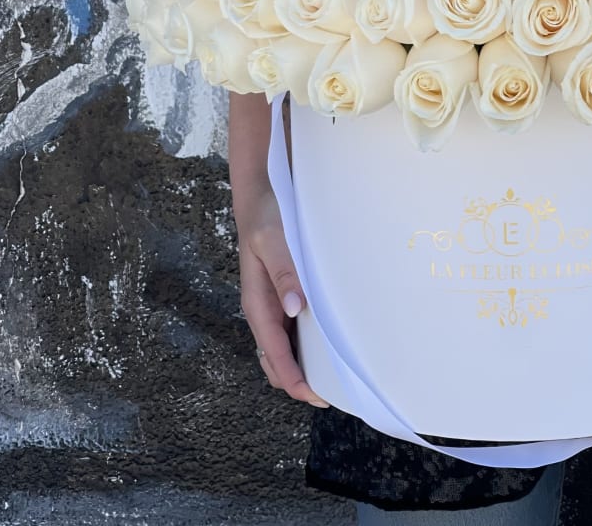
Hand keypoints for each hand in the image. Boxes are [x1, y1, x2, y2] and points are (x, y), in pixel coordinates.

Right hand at [234, 175, 329, 407]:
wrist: (258, 195)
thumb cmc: (265, 216)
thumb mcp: (273, 239)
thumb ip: (284, 273)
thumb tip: (295, 309)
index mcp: (257, 303)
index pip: (274, 355)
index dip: (294, 380)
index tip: (317, 397)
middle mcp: (263, 309)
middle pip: (276, 361)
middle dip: (299, 382)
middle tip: (334, 394)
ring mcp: (272, 303)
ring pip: (283, 349)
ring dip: (302, 366)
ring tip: (334, 378)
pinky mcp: (281, 294)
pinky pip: (290, 330)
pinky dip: (305, 346)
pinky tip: (326, 344)